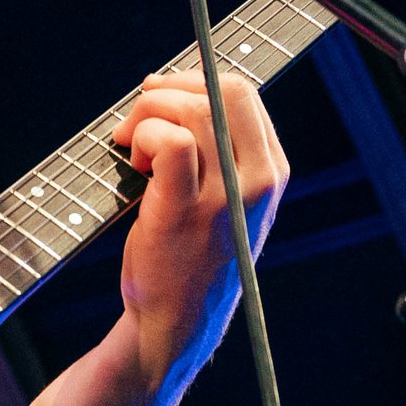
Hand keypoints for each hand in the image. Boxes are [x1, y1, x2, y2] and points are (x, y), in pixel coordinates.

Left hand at [111, 72, 287, 394]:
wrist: (177, 323)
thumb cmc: (193, 258)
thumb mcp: (229, 202)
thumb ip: (221, 153)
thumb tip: (181, 92)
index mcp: (273, 171)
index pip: (242, 93)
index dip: (193, 82)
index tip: (160, 97)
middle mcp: (260, 180)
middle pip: (224, 88)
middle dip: (169, 89)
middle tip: (137, 118)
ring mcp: (226, 196)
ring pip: (192, 109)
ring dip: (148, 115)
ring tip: (132, 151)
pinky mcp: (187, 211)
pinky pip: (171, 142)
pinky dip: (145, 138)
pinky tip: (134, 165)